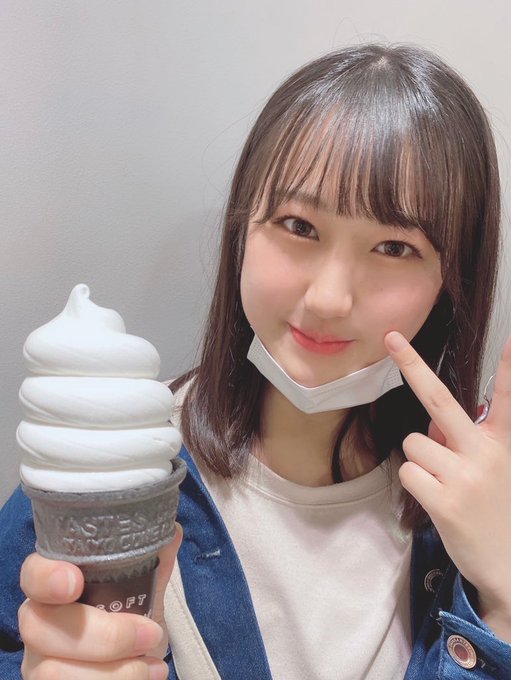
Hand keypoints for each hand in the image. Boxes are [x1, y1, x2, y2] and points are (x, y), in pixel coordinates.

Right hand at [18, 525, 181, 678]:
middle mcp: (38, 622)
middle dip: (106, 636)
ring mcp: (37, 661)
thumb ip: (152, 560)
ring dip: (114, 673)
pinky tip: (145, 678)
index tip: (75, 582)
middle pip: (41, 627)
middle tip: (151, 634)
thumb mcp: (143, 589)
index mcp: (56, 585)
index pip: (33, 573)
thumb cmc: (130, 617)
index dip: (47, 577)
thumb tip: (170, 532)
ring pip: (53, 672)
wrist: (134, 660)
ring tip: (152, 667)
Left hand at [385, 331, 510, 638]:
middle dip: (413, 366)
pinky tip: (437, 500)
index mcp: (501, 444)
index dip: (509, 369)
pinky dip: (415, 483)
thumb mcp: (491, 469)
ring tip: (445, 484)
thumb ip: (462, 442)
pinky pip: (408, 472)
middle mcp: (484, 454)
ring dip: (421, 460)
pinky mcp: (444, 502)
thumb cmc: (496, 510)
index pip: (507, 399)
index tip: (510, 340)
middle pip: (440, 400)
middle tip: (392, 338)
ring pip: (413, 443)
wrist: (509, 567)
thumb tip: (429, 425)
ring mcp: (464, 477)